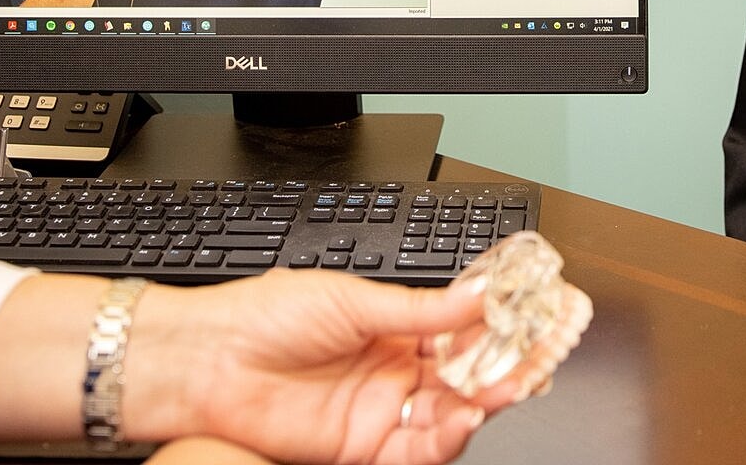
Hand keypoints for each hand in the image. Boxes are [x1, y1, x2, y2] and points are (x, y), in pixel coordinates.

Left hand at [134, 269, 582, 464]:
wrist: (207, 360)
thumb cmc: (262, 317)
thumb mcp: (352, 299)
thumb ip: (421, 310)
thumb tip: (477, 296)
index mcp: (394, 328)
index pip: (464, 332)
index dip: (502, 328)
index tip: (538, 318)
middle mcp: (393, 371)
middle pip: (467, 377)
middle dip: (506, 369)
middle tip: (538, 359)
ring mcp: (380, 411)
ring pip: (451, 414)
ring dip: (483, 402)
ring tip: (503, 386)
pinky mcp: (363, 447)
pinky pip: (419, 449)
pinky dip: (448, 436)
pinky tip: (464, 415)